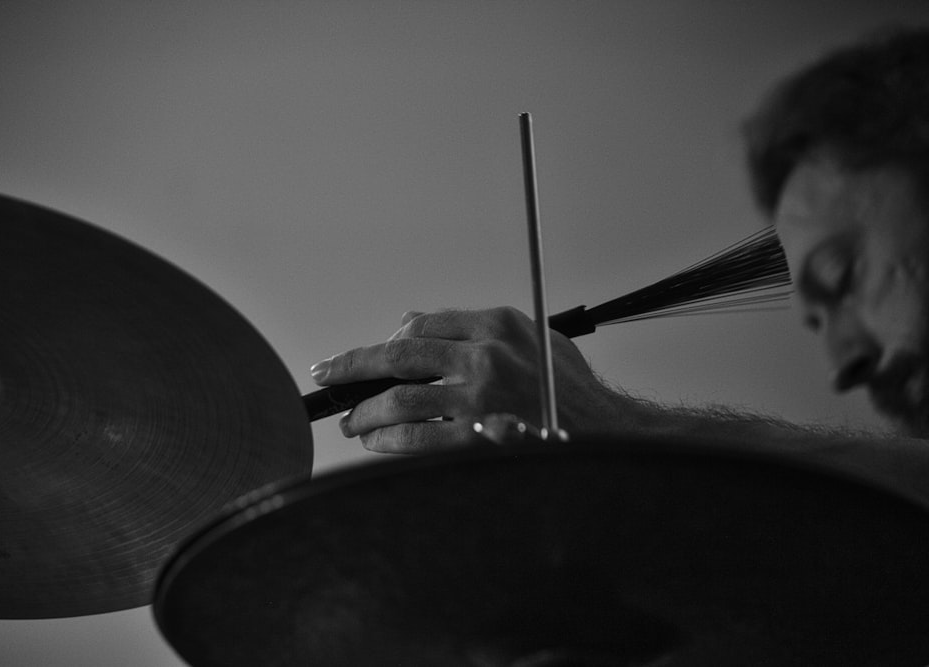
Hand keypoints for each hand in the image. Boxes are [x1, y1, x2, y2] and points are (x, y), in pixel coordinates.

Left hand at [309, 307, 627, 452]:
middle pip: (399, 354)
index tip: (366, 355)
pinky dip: (387, 440)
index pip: (422, 324)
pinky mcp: (478, 439)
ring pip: (399, 398)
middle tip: (328, 373)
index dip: (385, 341)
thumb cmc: (571, 393)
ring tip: (351, 420)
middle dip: (353, 365)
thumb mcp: (536, 340)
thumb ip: (480, 328)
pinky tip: (376, 442)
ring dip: (365, 411)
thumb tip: (414, 324)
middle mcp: (486, 355)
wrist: (609, 436)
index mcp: (497, 325)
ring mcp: (480, 398)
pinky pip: (415, 437)